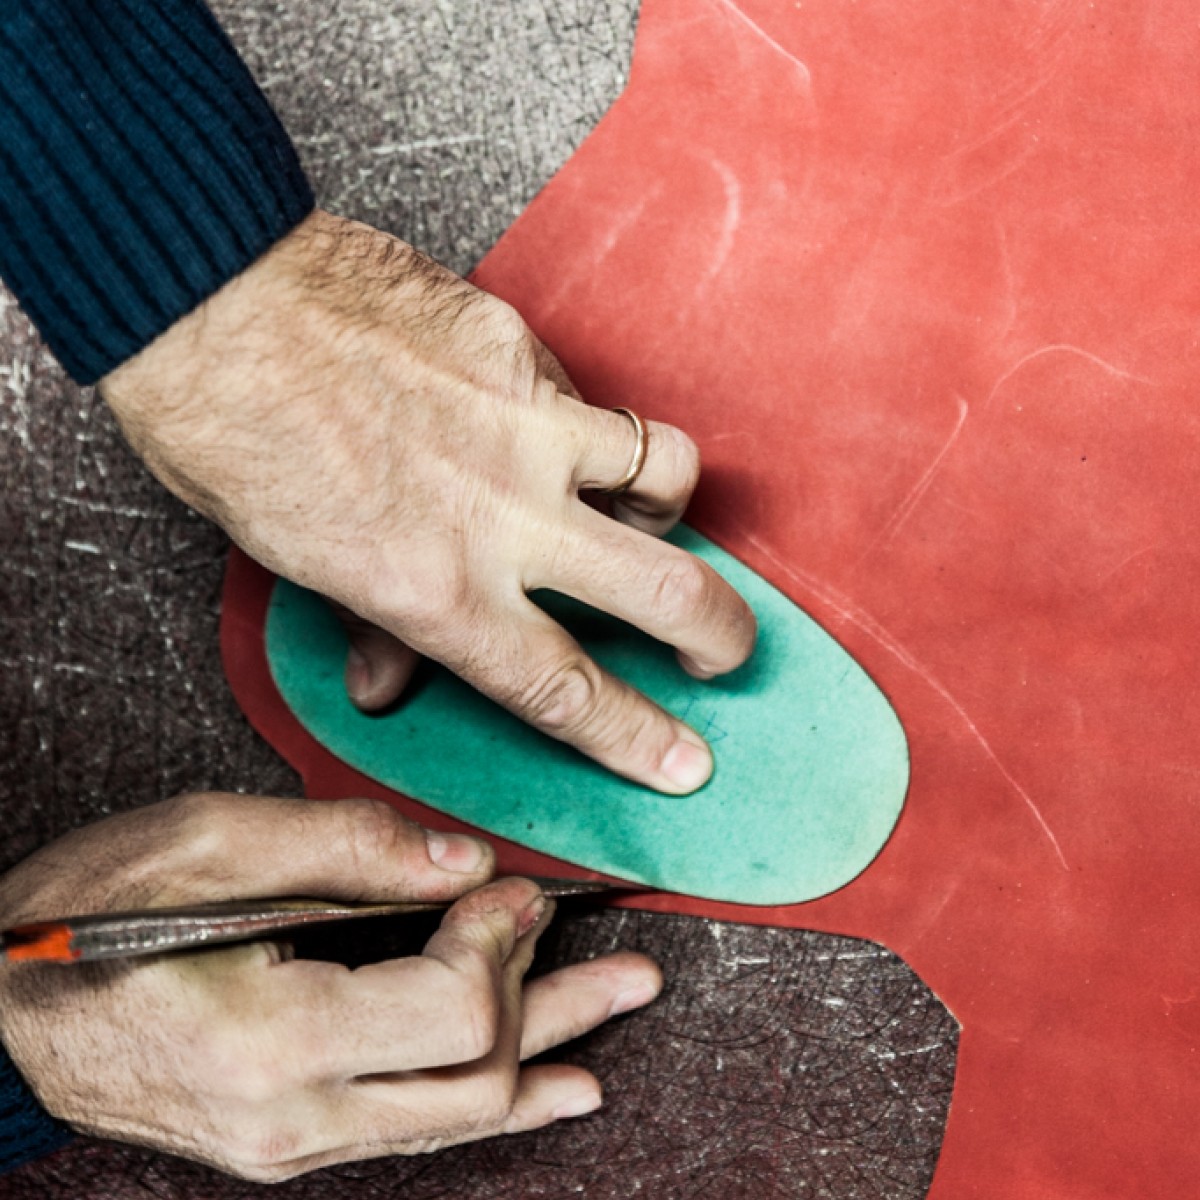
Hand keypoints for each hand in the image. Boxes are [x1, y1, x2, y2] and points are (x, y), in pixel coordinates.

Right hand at [0, 795, 660, 1179]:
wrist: (1, 1004)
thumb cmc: (86, 916)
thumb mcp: (209, 842)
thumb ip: (350, 847)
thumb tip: (463, 860)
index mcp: (270, 1040)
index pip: (451, 1013)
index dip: (500, 940)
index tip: (510, 885)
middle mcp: (293, 1117)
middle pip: (479, 1075)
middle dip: (550, 995)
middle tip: (584, 933)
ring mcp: (294, 1143)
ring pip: (464, 1110)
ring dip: (551, 1043)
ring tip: (622, 997)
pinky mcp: (294, 1138)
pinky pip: (421, 1130)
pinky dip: (502, 1101)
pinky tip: (568, 1085)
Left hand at [99, 211, 756, 792]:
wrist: (210, 300)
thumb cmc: (232, 434)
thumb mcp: (296, 562)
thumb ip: (375, 625)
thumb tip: (389, 681)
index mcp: (436, 589)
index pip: (564, 688)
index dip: (638, 736)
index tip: (686, 760)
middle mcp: (502, 514)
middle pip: (666, 591)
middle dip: (718, 633)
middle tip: (721, 647)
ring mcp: (525, 423)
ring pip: (667, 471)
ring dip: (670, 507)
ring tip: (645, 513)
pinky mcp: (520, 344)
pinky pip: (586, 397)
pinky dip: (582, 425)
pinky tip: (541, 423)